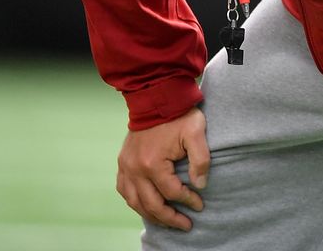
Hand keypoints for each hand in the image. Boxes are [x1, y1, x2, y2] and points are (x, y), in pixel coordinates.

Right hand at [116, 107, 209, 230]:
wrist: (156, 97)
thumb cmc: (179, 114)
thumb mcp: (197, 132)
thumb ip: (201, 160)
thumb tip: (200, 185)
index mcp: (152, 163)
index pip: (172, 192)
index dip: (188, 201)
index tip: (200, 205)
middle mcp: (134, 169)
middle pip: (151, 204)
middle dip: (170, 218)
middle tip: (186, 225)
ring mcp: (125, 166)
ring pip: (135, 202)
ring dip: (151, 215)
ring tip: (168, 222)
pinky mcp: (122, 162)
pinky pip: (124, 190)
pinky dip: (134, 202)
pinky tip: (145, 207)